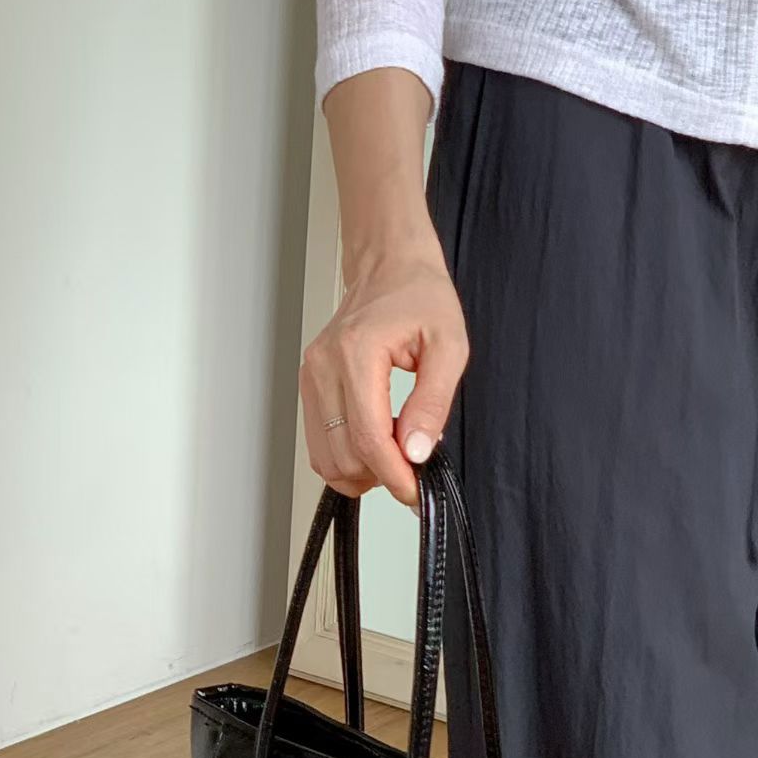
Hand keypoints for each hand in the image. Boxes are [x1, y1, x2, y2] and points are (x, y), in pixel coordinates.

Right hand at [299, 250, 468, 505]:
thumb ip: (432, 403)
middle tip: (414, 470)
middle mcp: (324, 366)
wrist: (390, 266)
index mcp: (357, 353)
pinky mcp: (309, 383)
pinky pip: (318, 440)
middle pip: (342, 454)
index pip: (368, 438)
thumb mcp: (449, 346)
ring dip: (360, 471)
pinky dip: (346, 455)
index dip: (394, 475)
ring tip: (396, 455)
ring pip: (323, 456)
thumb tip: (416, 452)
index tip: (416, 491)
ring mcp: (311, 375)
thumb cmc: (420, 296)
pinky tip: (376, 442)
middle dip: (380, 476)